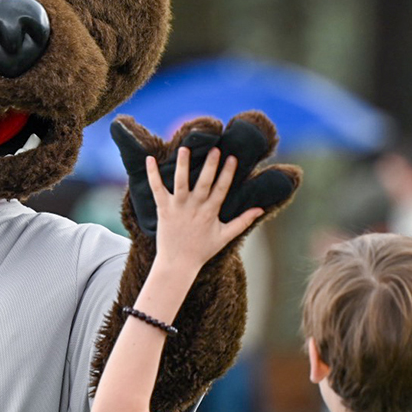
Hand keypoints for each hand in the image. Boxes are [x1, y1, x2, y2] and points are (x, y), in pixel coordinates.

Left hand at [111, 112, 298, 237]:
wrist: (178, 264)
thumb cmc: (202, 250)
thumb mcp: (225, 236)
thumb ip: (243, 221)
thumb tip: (261, 209)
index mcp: (210, 212)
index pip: (222, 188)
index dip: (227, 172)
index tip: (232, 157)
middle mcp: (195, 207)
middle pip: (204, 182)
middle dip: (210, 165)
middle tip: (215, 148)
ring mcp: (178, 207)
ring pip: (180, 182)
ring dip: (183, 165)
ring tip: (185, 148)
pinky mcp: (163, 209)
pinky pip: (157, 189)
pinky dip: (152, 174)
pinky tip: (150, 159)